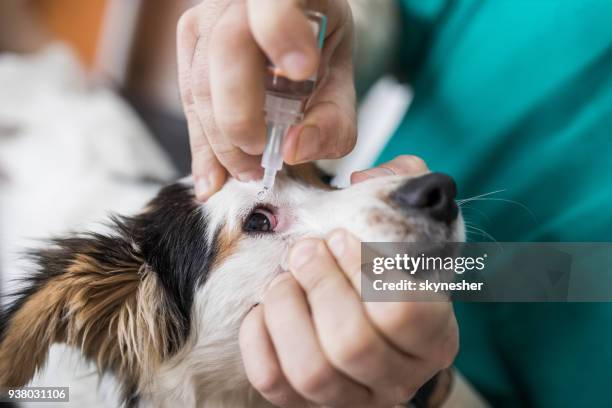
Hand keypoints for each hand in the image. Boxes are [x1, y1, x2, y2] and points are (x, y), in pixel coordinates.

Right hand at [177, 0, 355, 200]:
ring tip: (244, 171)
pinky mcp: (191, 42)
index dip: (280, 31)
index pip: (273, 0)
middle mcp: (241, 0)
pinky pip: (188, 96)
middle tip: (259, 158)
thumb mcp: (341, 85)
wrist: (297, 33)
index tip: (303, 72)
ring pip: (199, 78)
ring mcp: (209, 17)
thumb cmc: (319, 54)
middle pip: (226, 48)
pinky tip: (214, 173)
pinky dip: (202, 141)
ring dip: (219, 138)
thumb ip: (332, 121)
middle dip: (238, 116)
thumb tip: (292, 150)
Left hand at [239, 156, 458, 406]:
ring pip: (314, 371)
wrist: (364, 314)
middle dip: (320, 285)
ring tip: (282, 279)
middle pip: (353, 343)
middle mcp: (398, 376)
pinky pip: (274, 383)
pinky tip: (263, 309)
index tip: (338, 237)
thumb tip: (367, 180)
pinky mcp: (306, 404)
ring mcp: (352, 396)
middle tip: (304, 250)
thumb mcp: (403, 223)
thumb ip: (400, 187)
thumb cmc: (381, 267)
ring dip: (288, 313)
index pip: (404, 311)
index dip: (363, 269)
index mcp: (433, 335)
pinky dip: (259, 341)